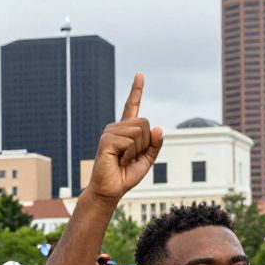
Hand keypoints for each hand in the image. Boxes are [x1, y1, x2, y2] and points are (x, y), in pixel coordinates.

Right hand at [88, 73, 162, 201]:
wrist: (110, 190)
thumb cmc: (126, 175)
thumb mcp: (147, 160)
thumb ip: (155, 144)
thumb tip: (158, 128)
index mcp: (126, 130)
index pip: (132, 106)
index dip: (136, 90)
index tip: (139, 74)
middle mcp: (116, 128)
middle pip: (144, 123)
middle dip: (145, 144)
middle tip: (131, 158)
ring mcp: (110, 133)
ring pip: (138, 132)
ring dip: (136, 151)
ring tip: (123, 160)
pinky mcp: (106, 140)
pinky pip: (130, 141)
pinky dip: (129, 155)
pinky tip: (118, 161)